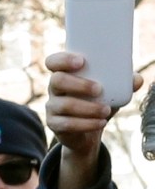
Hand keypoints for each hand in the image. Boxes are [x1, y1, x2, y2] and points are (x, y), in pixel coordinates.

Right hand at [45, 51, 142, 188]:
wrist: (90, 129)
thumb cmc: (99, 101)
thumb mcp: (111, 90)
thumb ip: (122, 82)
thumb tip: (135, 80)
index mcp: (65, 73)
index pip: (53, 61)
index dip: (63, 59)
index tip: (81, 61)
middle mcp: (54, 88)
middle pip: (57, 80)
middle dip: (79, 84)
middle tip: (99, 89)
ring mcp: (52, 106)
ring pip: (63, 105)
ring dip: (87, 107)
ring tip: (106, 110)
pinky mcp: (54, 124)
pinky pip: (66, 124)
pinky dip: (86, 123)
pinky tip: (100, 122)